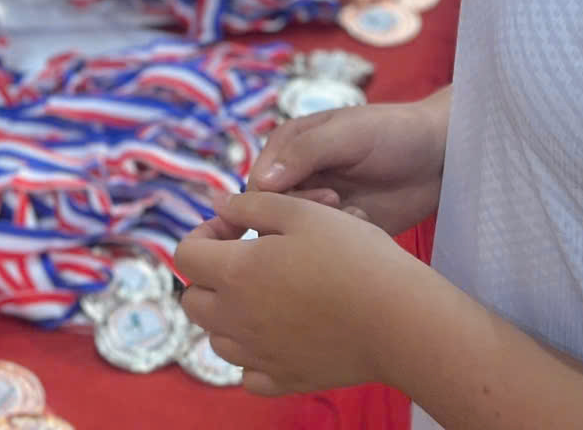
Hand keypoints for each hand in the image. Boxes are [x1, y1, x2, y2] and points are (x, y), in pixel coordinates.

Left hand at [176, 193, 433, 395]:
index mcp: (234, 274)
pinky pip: (249, 374)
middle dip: (210, 275)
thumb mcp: (301, 212)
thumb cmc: (353, 256)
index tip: (238, 226)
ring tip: (267, 292)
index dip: (205, 233)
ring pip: (217, 339)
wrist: (398, 318)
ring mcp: (259, 356)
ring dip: (228, 314)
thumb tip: (216, 202)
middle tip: (249, 257)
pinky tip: (279, 333)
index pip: (185, 255)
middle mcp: (236, 320)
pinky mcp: (286, 379)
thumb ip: (250, 205)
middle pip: (193, 301)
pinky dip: (252, 356)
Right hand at [244, 94, 449, 234]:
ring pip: (297, 234)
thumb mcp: (348, 133)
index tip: (319, 196)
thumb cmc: (393, 132)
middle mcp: (298, 178)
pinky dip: (341, 242)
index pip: (258, 186)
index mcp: (289, 147)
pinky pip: (324, 247)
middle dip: (302, 214)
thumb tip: (261, 184)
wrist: (441, 155)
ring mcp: (319, 206)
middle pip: (274, 214)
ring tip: (356, 212)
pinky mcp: (342, 230)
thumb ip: (305, 152)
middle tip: (337, 201)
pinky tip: (367, 226)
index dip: (276, 199)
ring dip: (322, 228)